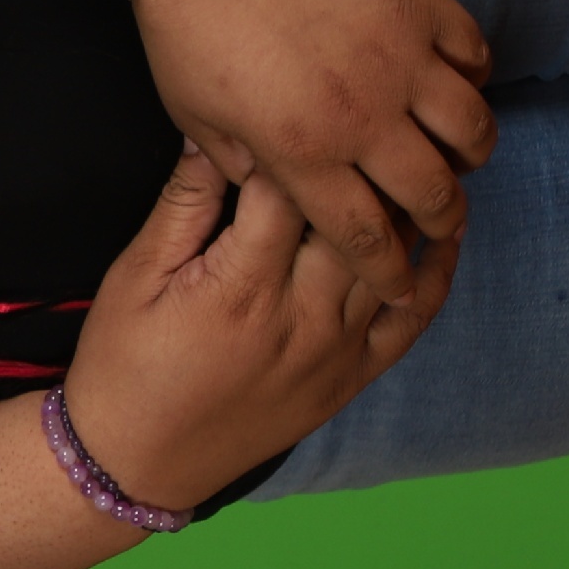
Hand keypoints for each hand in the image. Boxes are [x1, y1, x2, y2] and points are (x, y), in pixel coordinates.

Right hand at [59, 143, 456, 512]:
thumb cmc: (124, 362)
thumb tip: (214, 134)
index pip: (291, 188)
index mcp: (241, 285)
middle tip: (361, 116)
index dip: (292, 140)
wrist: (139, 459)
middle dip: (357, 163)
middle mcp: (302, 317)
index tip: (291, 108)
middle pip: (353, 218)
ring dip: (402, 207)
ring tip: (407, 154)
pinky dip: (437, 275)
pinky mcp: (351, 378)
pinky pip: (413, 322)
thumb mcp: (134, 274)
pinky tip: (444, 232)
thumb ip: (184, 204)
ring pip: (392, 261)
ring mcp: (336, 351)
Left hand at [127, 0, 495, 305]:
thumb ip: (239, 166)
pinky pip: (474, 52)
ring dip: (470, 154)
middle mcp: (362, 113)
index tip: (399, 284)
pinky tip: (456, 82)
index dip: (389, 271)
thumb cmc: (184, 20)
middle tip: (439, 222)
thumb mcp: (193, 114)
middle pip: (433, 193)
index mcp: (301, 152)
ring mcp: (399, 54)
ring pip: (472, 129)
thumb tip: (273, 193)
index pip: (364, 236)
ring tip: (457, 157)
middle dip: (441, 221)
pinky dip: (475, 76)